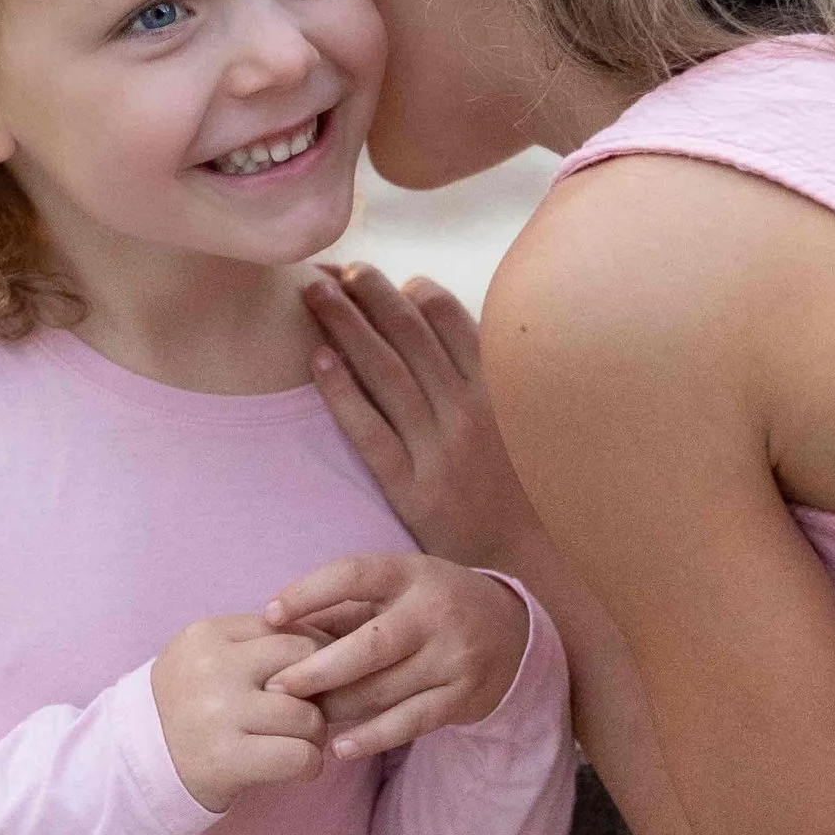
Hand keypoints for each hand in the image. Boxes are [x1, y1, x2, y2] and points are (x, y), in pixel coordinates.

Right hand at [149, 615, 328, 812]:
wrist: (136, 762)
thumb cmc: (187, 706)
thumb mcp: (206, 658)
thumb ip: (255, 644)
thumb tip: (331, 641)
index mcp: (208, 634)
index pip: (289, 631)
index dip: (317, 656)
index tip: (319, 678)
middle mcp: (212, 667)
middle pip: (305, 664)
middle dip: (321, 690)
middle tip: (313, 711)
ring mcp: (218, 713)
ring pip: (307, 715)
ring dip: (315, 734)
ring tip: (298, 742)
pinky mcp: (226, 758)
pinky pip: (300, 756)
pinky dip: (310, 765)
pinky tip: (298, 767)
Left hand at [260, 552, 529, 758]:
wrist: (510, 629)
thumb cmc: (426, 603)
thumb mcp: (394, 588)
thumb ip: (342, 607)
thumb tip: (273, 627)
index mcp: (408, 573)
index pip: (352, 575)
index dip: (308, 593)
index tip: (268, 615)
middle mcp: (434, 612)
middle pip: (369, 644)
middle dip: (317, 669)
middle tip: (274, 687)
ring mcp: (453, 656)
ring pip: (386, 688)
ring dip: (337, 707)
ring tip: (299, 718)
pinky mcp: (464, 696)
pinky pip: (411, 722)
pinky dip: (373, 737)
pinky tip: (339, 748)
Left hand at [303, 264, 543, 569]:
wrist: (523, 568)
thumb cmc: (511, 491)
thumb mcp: (510, 422)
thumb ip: (478, 375)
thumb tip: (434, 318)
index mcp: (493, 389)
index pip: (448, 316)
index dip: (405, 287)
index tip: (369, 273)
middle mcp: (467, 410)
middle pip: (409, 333)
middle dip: (366, 290)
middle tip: (331, 267)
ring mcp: (439, 448)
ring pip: (385, 370)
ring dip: (345, 324)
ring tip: (312, 292)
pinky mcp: (412, 488)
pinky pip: (371, 430)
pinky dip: (342, 391)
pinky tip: (316, 359)